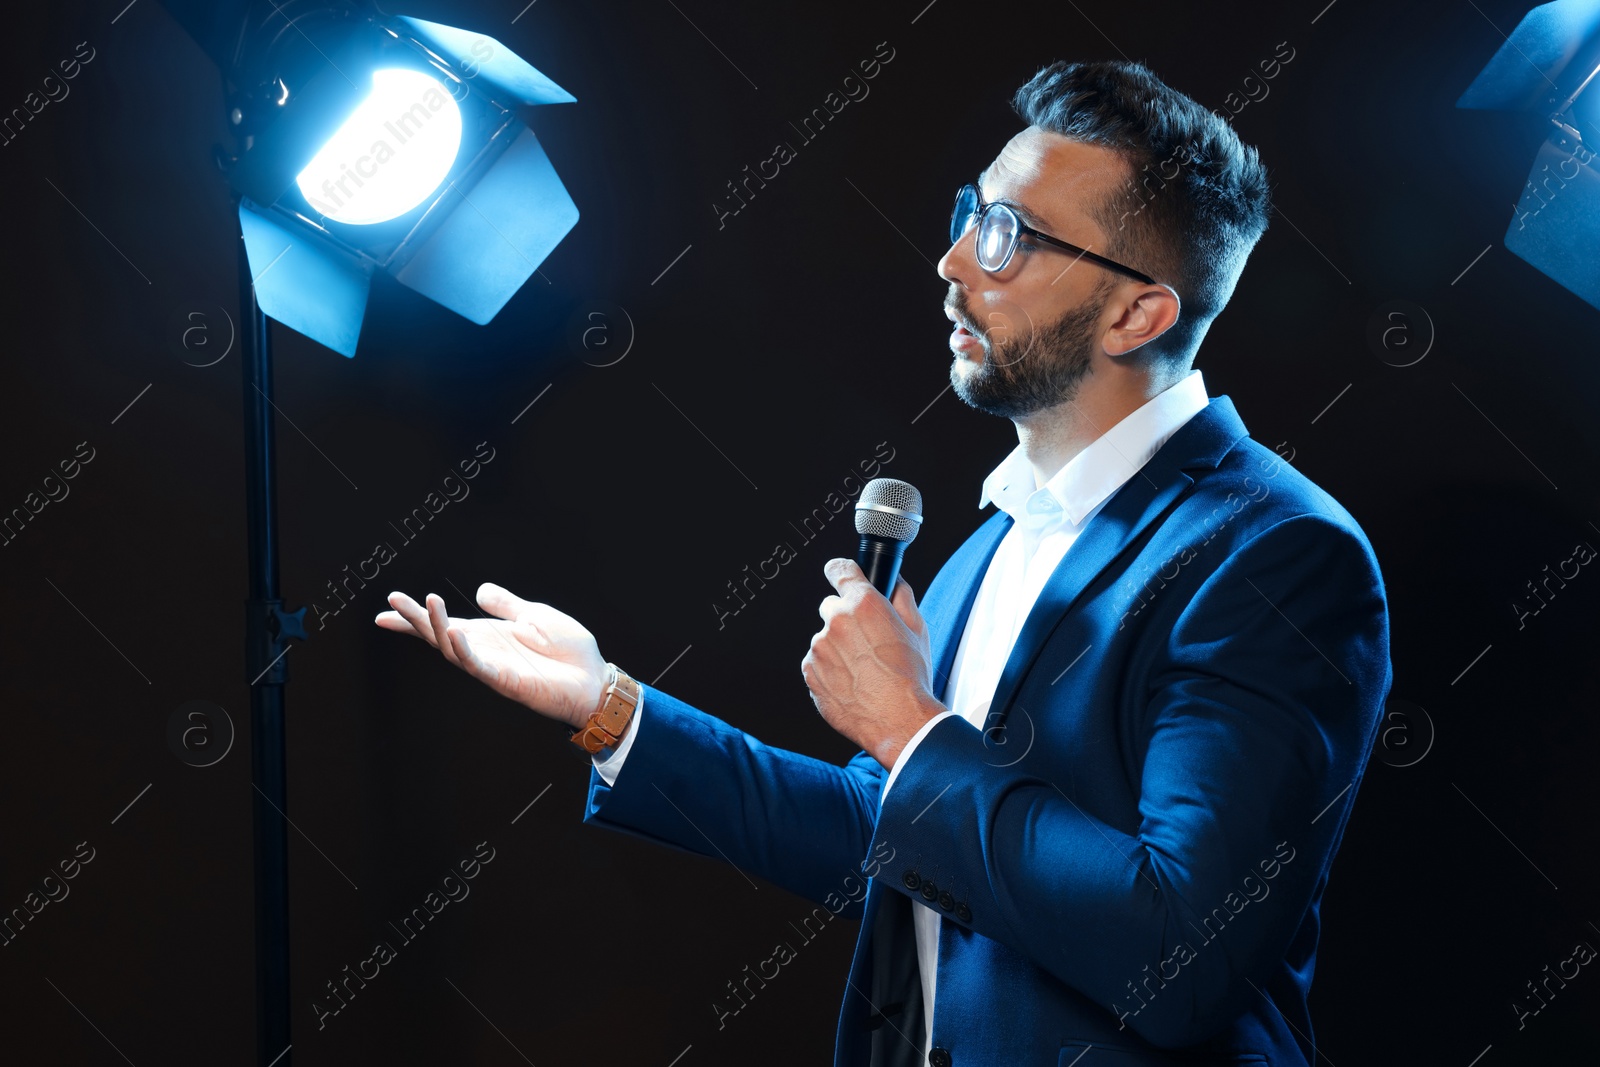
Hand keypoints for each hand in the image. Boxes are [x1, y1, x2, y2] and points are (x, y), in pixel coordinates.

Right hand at [375, 583, 607, 729]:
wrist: (595, 679)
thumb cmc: (570, 651)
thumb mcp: (536, 616)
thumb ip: (507, 605)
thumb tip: (480, 590)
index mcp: (490, 635)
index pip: (446, 623)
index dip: (417, 617)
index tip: (388, 607)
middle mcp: (485, 651)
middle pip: (440, 635)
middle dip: (415, 620)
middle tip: (392, 602)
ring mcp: (493, 667)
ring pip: (453, 649)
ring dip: (438, 626)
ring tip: (428, 603)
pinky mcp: (506, 681)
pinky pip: (478, 666)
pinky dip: (464, 650)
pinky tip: (453, 632)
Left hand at [801, 558, 942, 769]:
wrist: (898, 721)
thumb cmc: (910, 678)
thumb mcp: (918, 630)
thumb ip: (902, 597)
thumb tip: (894, 582)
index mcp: (863, 605)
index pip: (840, 570)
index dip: (841, 571)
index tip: (839, 574)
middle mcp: (836, 621)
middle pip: (831, 607)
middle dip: (845, 619)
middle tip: (866, 642)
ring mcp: (819, 648)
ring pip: (825, 639)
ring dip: (838, 648)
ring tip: (863, 671)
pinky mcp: (810, 673)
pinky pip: (816, 663)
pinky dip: (829, 670)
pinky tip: (852, 683)